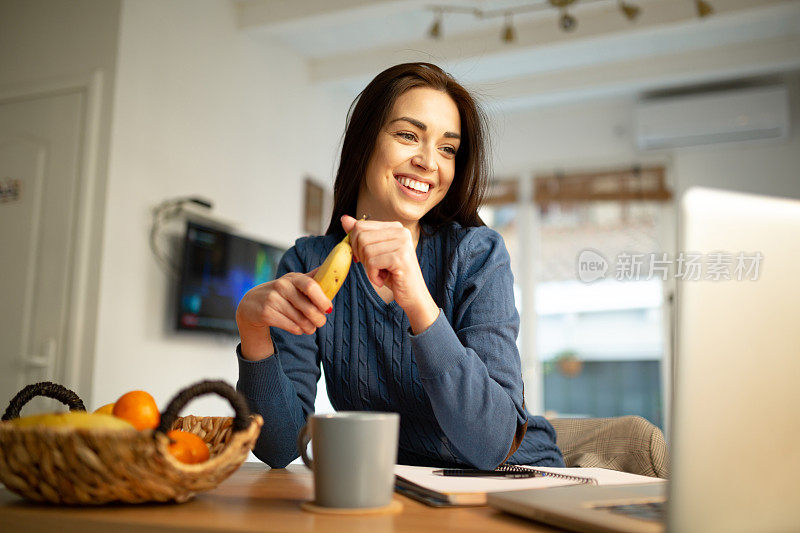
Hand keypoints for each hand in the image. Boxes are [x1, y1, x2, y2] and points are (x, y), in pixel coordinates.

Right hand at [236, 269, 331, 359]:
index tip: (328, 309)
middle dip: (318, 318)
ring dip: (309, 327)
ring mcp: (272, 299)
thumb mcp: (294, 283)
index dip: (322, 299)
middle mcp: (281, 286)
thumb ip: (312, 279)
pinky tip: (298, 328)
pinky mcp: (266, 313)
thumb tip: (332, 270)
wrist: (251, 304)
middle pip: (308, 307)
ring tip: (310, 327)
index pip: (310, 286)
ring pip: (300, 320)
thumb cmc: (280, 294)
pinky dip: (298, 330)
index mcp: (293, 278)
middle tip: (321, 322)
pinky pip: (291, 326)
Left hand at [341, 215, 438, 332]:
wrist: (413, 296)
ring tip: (381, 273)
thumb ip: (360, 235)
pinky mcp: (400, 257)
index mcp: (395, 227)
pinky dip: (372, 275)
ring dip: (368, 268)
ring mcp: (402, 243)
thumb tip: (344, 219)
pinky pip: (372, 263)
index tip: (364, 258)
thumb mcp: (374, 253)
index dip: (355, 244)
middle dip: (361, 256)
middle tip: (374, 267)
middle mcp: (401, 231)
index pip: (360, 226)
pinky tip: (383, 279)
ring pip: (366, 250)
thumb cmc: (393, 275)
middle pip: (361, 237)